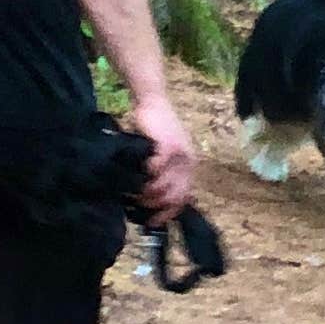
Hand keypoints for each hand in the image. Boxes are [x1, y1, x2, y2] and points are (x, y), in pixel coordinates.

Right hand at [131, 97, 195, 217]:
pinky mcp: (169, 146)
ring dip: (148, 192)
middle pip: (174, 197)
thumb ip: (161, 173)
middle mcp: (188, 163)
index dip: (167, 213)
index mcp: (189, 166)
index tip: (152, 221)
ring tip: (135, 192)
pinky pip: (157, 169)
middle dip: (155, 205)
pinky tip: (138, 172)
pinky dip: (146, 174)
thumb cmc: (153, 129)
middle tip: (139, 205)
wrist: (152, 102)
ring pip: (165, 187)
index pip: (182, 199)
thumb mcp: (162, 153)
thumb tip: (149, 197)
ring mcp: (180, 155)